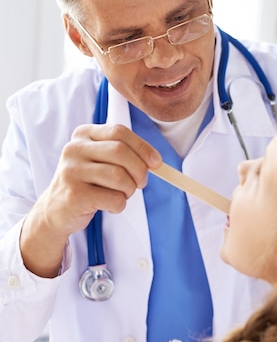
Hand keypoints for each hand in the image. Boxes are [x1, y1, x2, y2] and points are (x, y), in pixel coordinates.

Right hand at [20, 124, 161, 276]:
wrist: (56, 209)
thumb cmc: (86, 182)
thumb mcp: (99, 159)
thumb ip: (123, 154)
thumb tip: (155, 161)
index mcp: (83, 134)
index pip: (119, 132)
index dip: (142, 147)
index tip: (156, 162)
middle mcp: (74, 149)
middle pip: (121, 152)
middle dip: (139, 170)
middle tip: (141, 183)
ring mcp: (71, 172)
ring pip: (119, 177)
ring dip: (129, 190)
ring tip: (123, 194)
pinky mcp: (74, 195)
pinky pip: (114, 199)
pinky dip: (120, 205)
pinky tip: (110, 205)